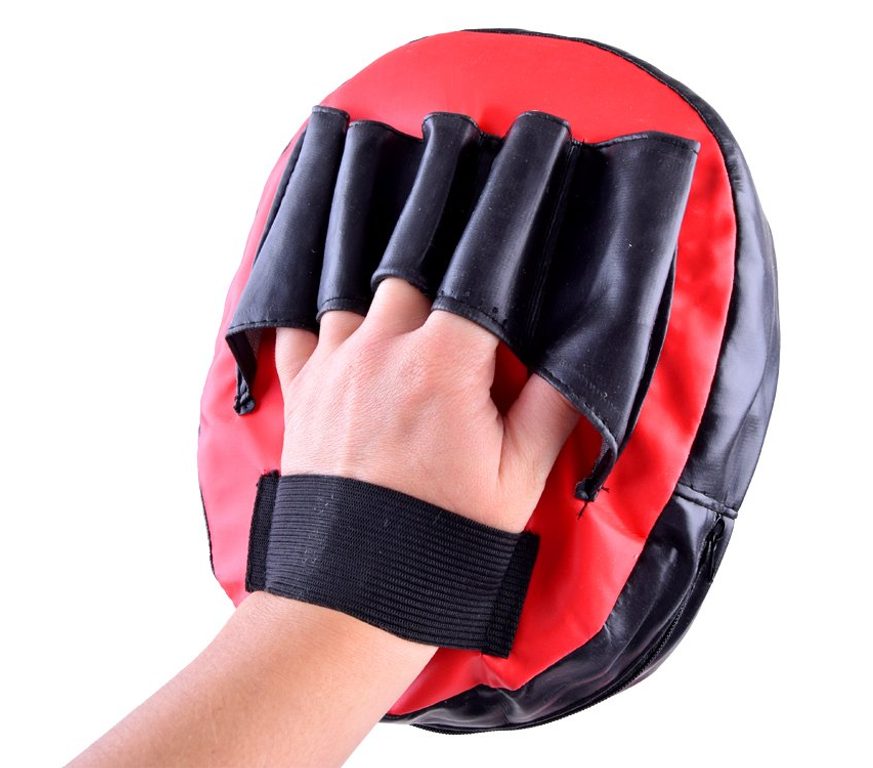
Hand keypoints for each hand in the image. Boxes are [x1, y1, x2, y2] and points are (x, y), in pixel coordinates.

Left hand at [274, 276, 580, 532]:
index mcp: (441, 364)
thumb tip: (578, 355)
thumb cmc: (443, 533)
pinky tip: (332, 319)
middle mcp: (379, 350)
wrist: (358, 584)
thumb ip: (554, 407)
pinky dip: (312, 317)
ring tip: (402, 312)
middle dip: (436, 281)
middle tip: (452, 305)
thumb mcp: (519, 476)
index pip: (473, 279)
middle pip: (409, 274)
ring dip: (379, 298)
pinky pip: (294, 327)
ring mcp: (332, 366)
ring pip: (353, 293)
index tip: (508, 249)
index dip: (494, 260)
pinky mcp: (300, 389)